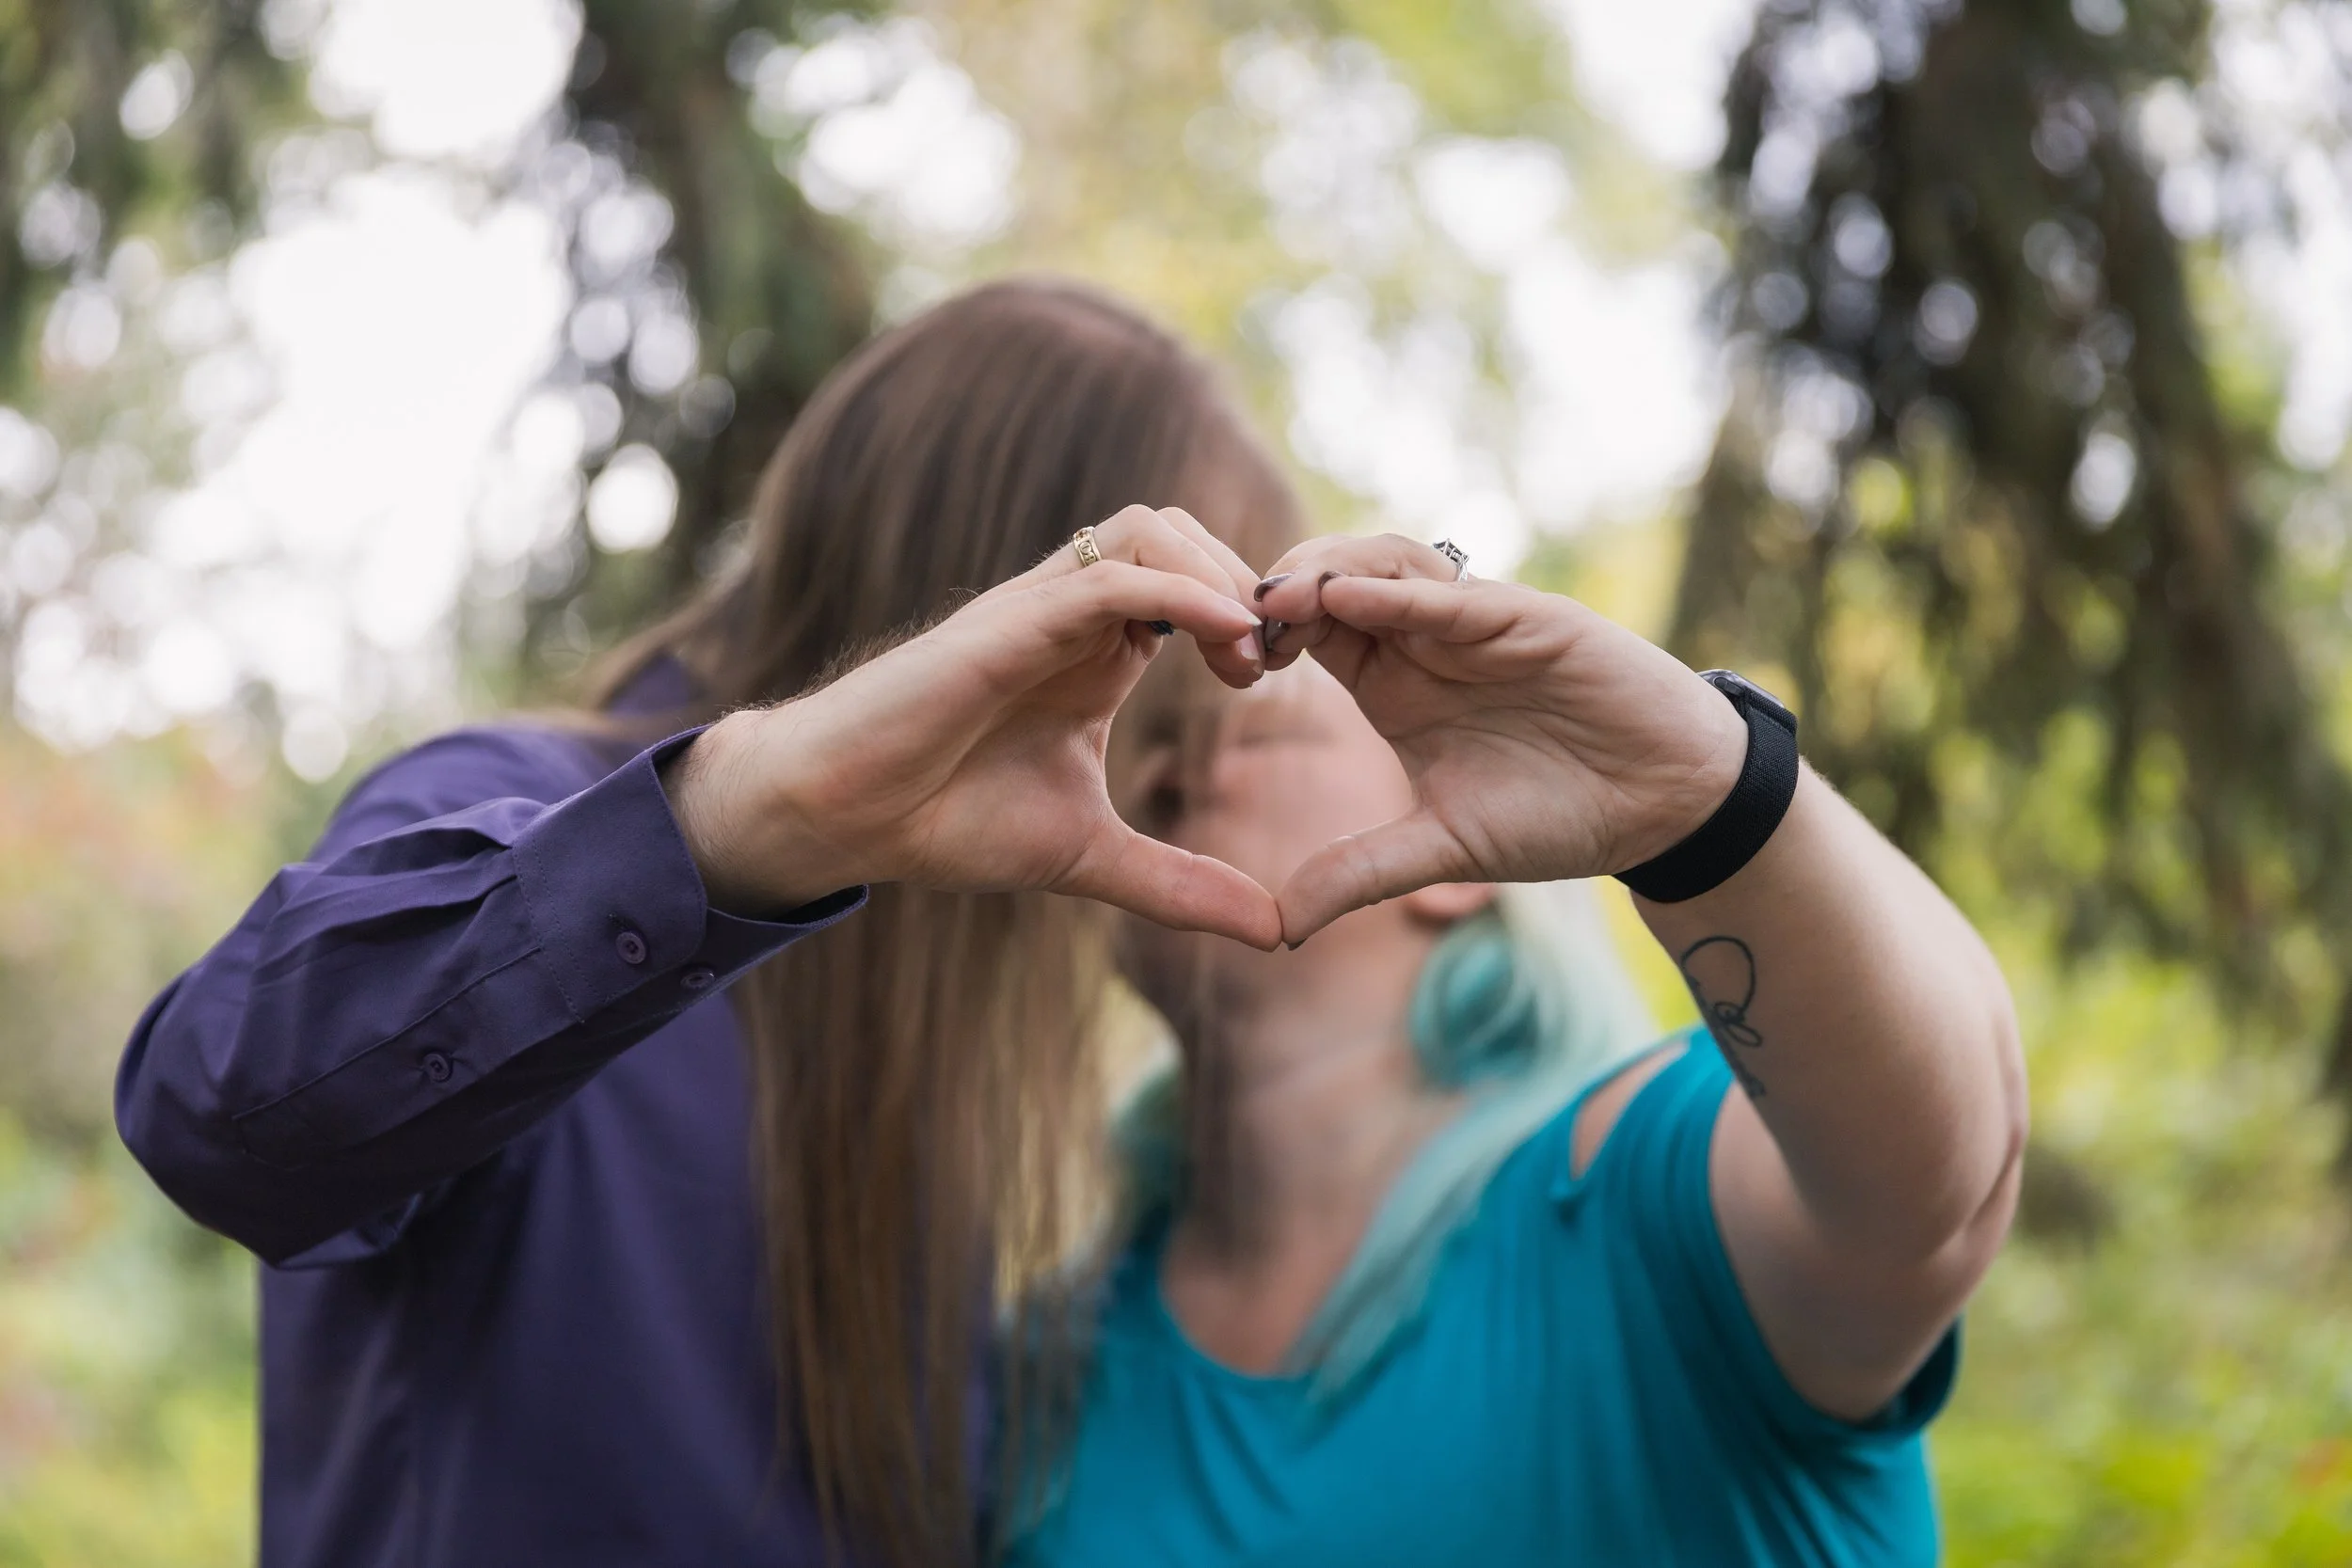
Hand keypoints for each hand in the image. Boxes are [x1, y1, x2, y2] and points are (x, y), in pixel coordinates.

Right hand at [667, 506, 1281, 947]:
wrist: (844, 821)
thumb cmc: (947, 821)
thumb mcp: (1091, 858)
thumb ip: (1181, 885)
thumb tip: (1276, 931)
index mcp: (1095, 654)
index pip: (1190, 583)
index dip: (1248, 615)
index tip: (1280, 679)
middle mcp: (1069, 617)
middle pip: (1177, 533)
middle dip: (1242, 582)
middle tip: (1270, 664)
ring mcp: (1035, 612)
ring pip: (1145, 532)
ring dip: (1214, 575)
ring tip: (1247, 654)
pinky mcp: (1004, 625)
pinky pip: (1104, 578)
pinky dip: (1177, 594)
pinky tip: (1225, 640)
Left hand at [1252, 534, 1748, 942]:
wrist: (1664, 805)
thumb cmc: (1559, 815)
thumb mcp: (1442, 850)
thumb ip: (1361, 873)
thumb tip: (1280, 928)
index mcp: (1393, 683)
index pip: (1308, 631)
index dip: (1260, 633)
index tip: (1216, 658)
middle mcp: (1426, 640)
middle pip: (1331, 581)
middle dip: (1275, 588)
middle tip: (1223, 617)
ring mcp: (1475, 622)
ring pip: (1384, 564)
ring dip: (1326, 571)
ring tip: (1273, 596)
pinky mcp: (1529, 618)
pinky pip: (1453, 593)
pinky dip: (1399, 591)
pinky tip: (1350, 598)